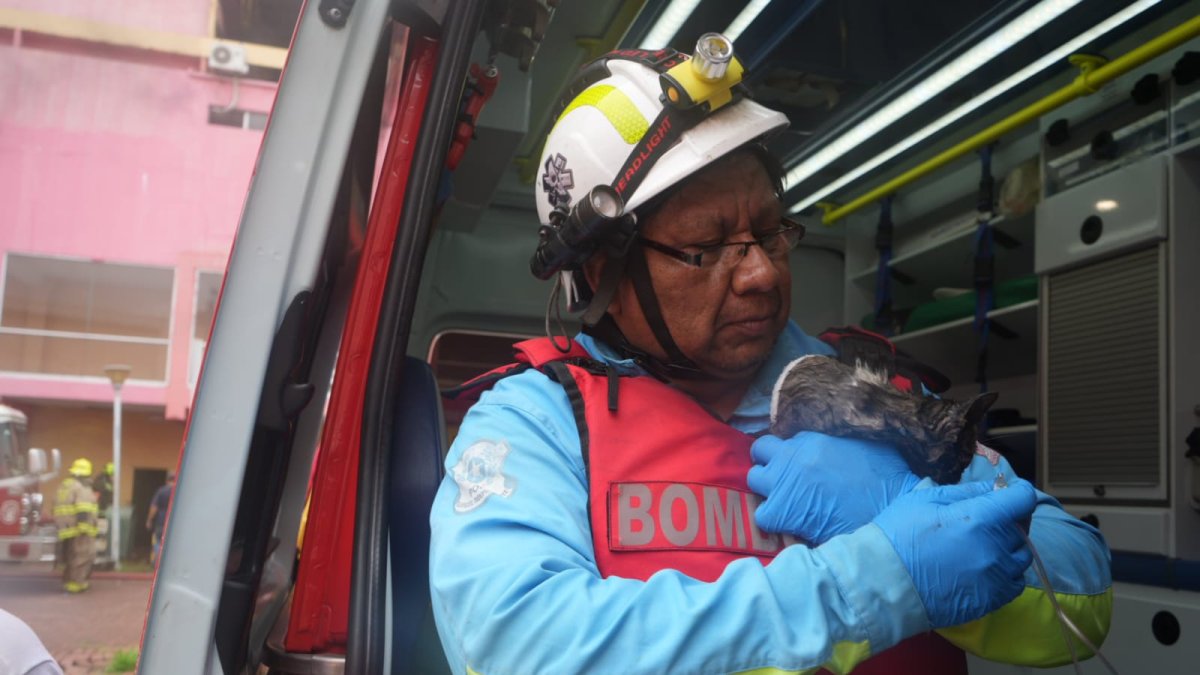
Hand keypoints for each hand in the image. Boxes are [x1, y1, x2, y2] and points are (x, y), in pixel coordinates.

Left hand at [747, 432, 922, 544]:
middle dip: (769, 462)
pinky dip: (772, 519)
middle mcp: (793, 456)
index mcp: (813, 437)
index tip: (800, 463)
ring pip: (754, 478)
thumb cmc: (887, 476)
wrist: (890, 508)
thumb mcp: (865, 442)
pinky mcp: (783, 511)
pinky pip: (761, 514)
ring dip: (766, 487)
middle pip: (761, 450)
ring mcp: (784, 483)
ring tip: (785, 500)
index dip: (791, 451)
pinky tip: (788, 524)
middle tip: (785, 478)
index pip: (787, 438)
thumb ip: (841, 438)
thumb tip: (838, 441)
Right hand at [873, 479, 1036, 628]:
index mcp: (980, 518)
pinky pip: (1014, 583)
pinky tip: (985, 569)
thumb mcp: (924, 499)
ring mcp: (995, 576)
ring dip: (1009, 548)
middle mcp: (995, 547)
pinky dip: (1007, 573)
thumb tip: (992, 488)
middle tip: (987, 521)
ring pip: (1021, 556)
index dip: (1017, 492)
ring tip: (985, 547)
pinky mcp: (992, 600)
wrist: (883, 582)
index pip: (1022, 498)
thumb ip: (964, 492)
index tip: (1008, 493)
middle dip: (1009, 520)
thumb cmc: (899, 535)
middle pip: (1022, 528)